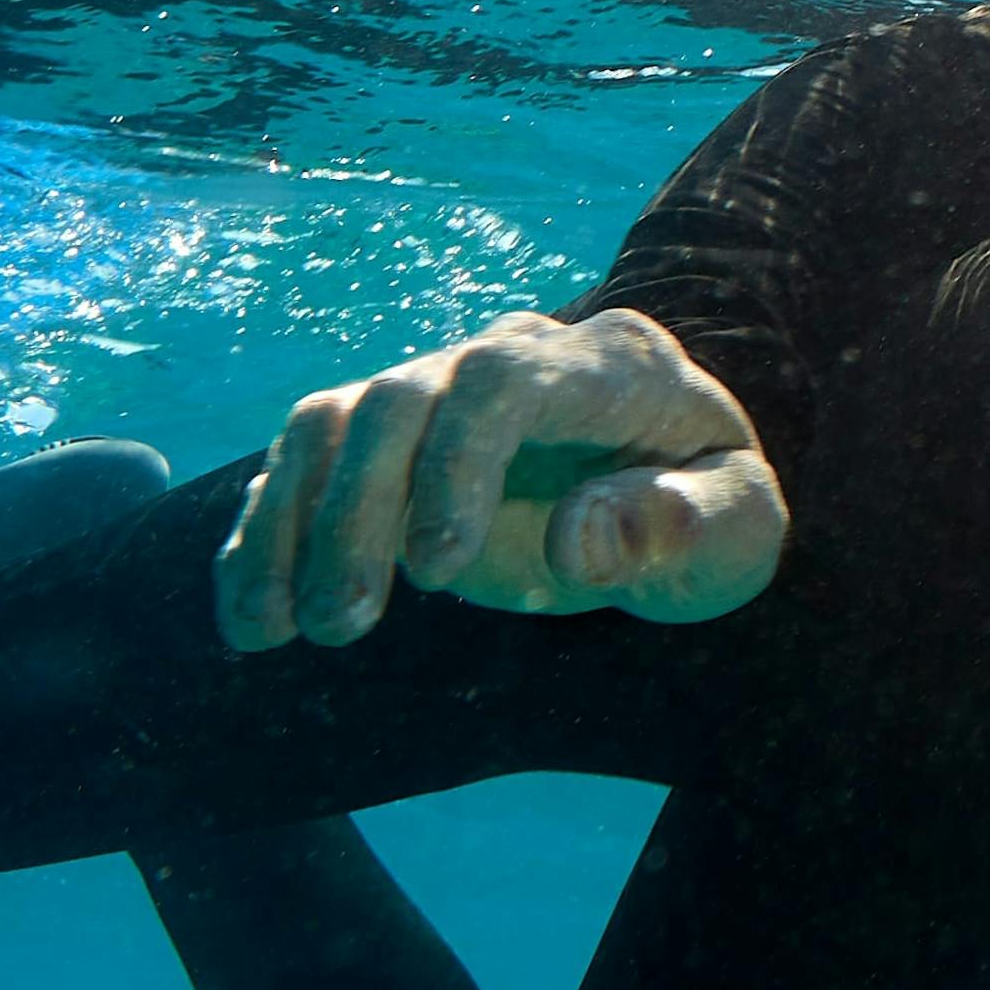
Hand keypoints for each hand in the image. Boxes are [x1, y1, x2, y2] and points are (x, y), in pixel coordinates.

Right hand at [215, 307, 783, 648]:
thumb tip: (577, 540)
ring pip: (330, 423)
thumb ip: (684, 527)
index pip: (506, 380)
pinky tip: (249, 621)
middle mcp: (508, 356)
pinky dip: (261, 536)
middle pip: (398, 399)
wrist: (676, 494)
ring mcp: (437, 393)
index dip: (456, 462)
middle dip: (357, 511)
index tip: (438, 570)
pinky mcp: (386, 443)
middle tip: (346, 627)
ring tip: (281, 633)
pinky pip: (298, 467)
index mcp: (609, 365)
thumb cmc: (711, 513)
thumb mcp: (740, 533)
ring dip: (290, 524)